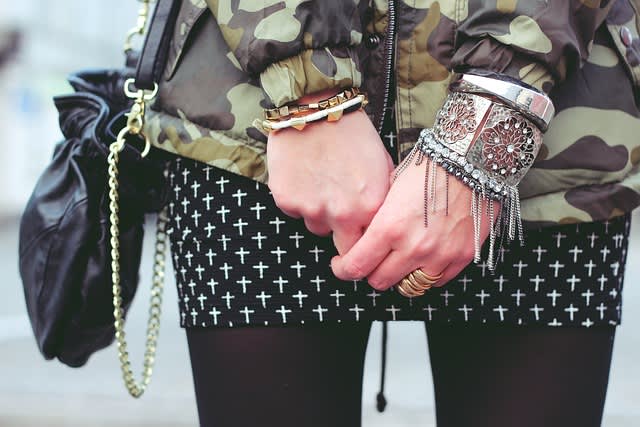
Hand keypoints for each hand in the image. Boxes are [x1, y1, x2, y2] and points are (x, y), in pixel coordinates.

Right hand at [267, 94, 393, 253]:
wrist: (315, 108)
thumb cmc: (352, 133)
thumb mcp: (382, 164)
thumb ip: (384, 198)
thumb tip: (385, 221)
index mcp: (371, 207)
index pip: (371, 246)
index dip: (367, 241)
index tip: (363, 236)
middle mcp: (343, 214)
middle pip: (344, 250)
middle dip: (344, 237)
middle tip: (342, 216)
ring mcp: (312, 210)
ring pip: (318, 228)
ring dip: (321, 214)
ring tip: (322, 183)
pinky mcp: (287, 202)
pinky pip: (296, 212)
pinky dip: (299, 200)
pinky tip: (305, 176)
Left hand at [331, 160, 497, 288]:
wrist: (470, 159)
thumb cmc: (429, 166)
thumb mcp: (389, 187)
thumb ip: (376, 218)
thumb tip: (363, 234)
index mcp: (389, 227)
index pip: (356, 266)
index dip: (343, 270)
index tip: (342, 265)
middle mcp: (413, 247)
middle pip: (380, 281)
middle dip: (371, 272)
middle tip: (371, 261)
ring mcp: (439, 255)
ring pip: (409, 286)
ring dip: (400, 276)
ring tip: (399, 261)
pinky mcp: (462, 256)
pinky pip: (437, 281)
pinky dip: (427, 274)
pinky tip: (424, 259)